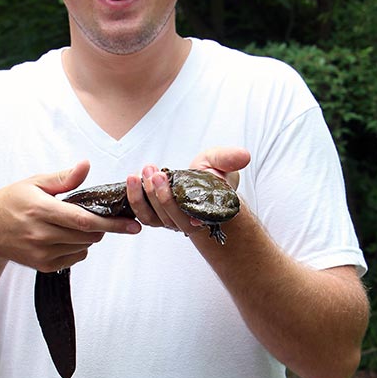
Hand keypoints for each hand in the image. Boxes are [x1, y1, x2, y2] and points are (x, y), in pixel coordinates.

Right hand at [0, 160, 140, 271]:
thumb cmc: (11, 201)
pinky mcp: (42, 266)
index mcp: (40, 210)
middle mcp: (40, 234)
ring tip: (77, 222)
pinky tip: (67, 235)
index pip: (83, 220)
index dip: (111, 223)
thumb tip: (86, 165)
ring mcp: (41, 253)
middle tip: (105, 215)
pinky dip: (79, 247)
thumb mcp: (34, 182)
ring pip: (83, 247)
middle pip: (87, 235)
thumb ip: (63, 178)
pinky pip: (74, 258)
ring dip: (90, 235)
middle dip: (104, 226)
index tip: (132, 224)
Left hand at [126, 147, 249, 235]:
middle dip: (157, 195)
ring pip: (152, 218)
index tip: (165, 178)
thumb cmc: (213, 172)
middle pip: (168, 218)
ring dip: (142, 197)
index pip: (189, 218)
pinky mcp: (155, 215)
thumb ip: (229, 158)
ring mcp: (169, 220)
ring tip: (138, 173)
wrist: (203, 180)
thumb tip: (244, 155)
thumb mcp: (220, 161)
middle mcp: (186, 222)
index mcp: (205, 214)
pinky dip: (134, 198)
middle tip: (152, 171)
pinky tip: (132, 180)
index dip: (173, 204)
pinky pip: (141, 213)